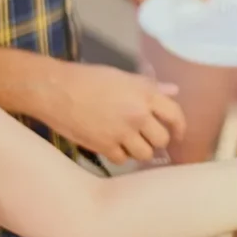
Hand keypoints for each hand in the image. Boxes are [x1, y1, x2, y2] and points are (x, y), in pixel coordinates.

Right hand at [43, 62, 185, 163]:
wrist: (56, 90)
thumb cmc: (87, 79)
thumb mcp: (122, 77)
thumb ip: (149, 87)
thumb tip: (173, 90)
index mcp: (144, 94)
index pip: (175, 115)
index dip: (180, 127)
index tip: (178, 134)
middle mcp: (138, 114)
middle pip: (162, 139)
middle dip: (156, 140)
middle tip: (146, 137)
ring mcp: (122, 132)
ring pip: (145, 154)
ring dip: (140, 150)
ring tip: (129, 143)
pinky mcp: (105, 146)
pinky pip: (123, 160)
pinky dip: (120, 156)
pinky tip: (112, 145)